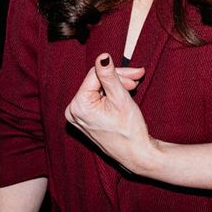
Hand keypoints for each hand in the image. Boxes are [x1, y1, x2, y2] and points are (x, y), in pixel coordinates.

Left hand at [63, 55, 150, 173]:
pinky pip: (97, 99)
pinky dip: (111, 95)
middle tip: (138, 77)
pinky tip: (125, 93)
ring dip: (117, 85)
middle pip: (96, 82)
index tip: (136, 73)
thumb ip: (109, 75)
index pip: (96, 75)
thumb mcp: (120, 98)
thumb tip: (102, 56)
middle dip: (119, 78)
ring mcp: (78, 117)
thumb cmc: (129, 130)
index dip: (118, 72)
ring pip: (98, 89)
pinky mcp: (84, 120)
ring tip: (134, 86)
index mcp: (78, 105)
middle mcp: (73, 111)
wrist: (136, 154)